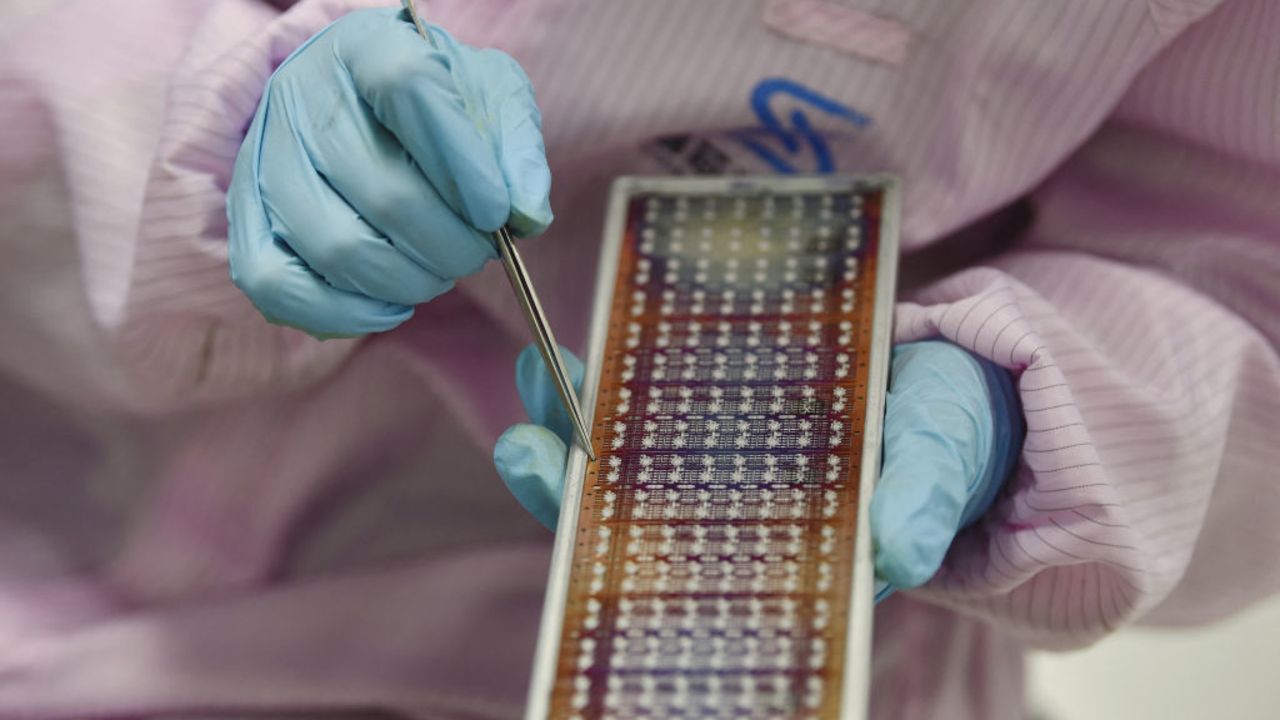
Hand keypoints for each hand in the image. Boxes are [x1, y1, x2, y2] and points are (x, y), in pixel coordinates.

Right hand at [227, 8, 551, 336]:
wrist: (361, 108)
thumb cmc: (436, 105)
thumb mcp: (489, 99)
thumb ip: (515, 149)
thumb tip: (527, 217)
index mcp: (365, 45)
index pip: (407, 86)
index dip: (461, 161)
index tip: (498, 214)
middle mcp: (300, 97)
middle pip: (383, 191)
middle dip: (452, 244)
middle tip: (479, 251)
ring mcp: (263, 160)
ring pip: (338, 247)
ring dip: (411, 280)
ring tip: (441, 270)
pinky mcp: (245, 219)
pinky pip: (278, 286)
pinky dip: (347, 314)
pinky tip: (393, 304)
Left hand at [494, 341, 1021, 595]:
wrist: (961, 383)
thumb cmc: (951, 433)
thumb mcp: (943, 460)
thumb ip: (921, 502)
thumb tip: (897, 554)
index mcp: (780, 543)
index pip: (684, 562)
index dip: (623, 551)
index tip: (572, 526)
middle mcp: (739, 507)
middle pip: (635, 509)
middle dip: (571, 482)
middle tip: (525, 446)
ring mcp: (726, 452)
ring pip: (634, 448)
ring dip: (578, 414)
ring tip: (539, 368)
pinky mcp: (724, 400)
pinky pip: (658, 390)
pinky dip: (620, 368)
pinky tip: (592, 335)